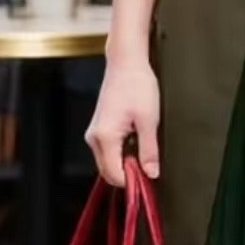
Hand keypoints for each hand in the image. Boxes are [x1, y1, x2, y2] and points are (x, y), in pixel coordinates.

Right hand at [85, 56, 160, 186]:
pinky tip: (136, 140)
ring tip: (143, 146)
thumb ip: (149, 150)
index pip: (115, 175)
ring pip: (108, 162)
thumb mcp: (149, 120)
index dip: (133, 180)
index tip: (149, 176)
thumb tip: (151, 173)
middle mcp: (94, 138)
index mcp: (104, 137)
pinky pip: (108, 151)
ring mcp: (94, 133)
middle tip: (149, 162)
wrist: (126, 63)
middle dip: (128, 174)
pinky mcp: (99, 129)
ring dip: (126, 163)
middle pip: (108, 172)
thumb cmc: (136, 85)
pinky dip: (122, 153)